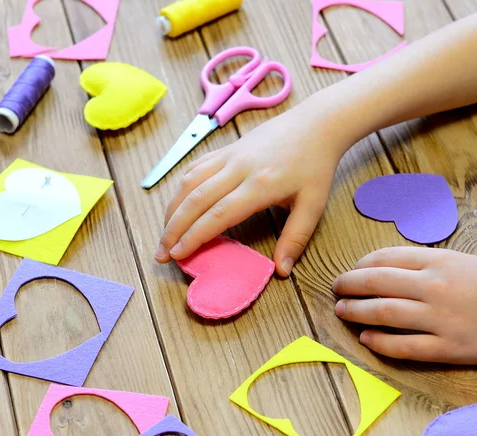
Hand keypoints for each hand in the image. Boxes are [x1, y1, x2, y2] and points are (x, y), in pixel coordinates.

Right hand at [155, 99, 340, 276]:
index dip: (194, 236)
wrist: (316, 123)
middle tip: (160, 254)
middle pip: (196, 200)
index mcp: (259, 185)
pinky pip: (196, 168)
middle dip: (173, 229)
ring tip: (163, 234)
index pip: (218, 214)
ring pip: (190, 182)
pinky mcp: (226, 148)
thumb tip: (281, 271)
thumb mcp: (313, 206)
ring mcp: (229, 155)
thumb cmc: (316, 167)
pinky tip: (177, 205)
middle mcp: (238, 168)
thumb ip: (295, 239)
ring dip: (172, 209)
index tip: (178, 255)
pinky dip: (181, 188)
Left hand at [333, 247, 476, 363]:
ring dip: (356, 311)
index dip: (360, 265)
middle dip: (349, 285)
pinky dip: (379, 341)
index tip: (352, 271)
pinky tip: (366, 337)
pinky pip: (403, 346)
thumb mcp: (462, 261)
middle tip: (336, 289)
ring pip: (383, 313)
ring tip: (342, 310)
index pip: (385, 258)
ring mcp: (440, 318)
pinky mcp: (448, 348)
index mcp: (439, 261)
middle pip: (376, 283)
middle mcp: (435, 286)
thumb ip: (426, 263)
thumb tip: (386, 268)